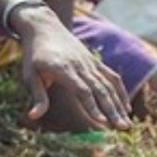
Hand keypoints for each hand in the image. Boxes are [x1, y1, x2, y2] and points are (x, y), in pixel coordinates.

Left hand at [13, 5, 131, 128]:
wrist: (44, 27)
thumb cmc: (34, 54)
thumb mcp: (29, 74)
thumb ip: (37, 95)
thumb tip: (33, 117)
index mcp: (62, 68)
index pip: (81, 89)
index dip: (92, 106)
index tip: (102, 122)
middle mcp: (79, 65)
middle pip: (99, 89)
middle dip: (112, 110)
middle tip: (123, 129)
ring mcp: (89, 62)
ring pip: (108, 85)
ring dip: (119, 105)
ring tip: (127, 124)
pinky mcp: (95, 61)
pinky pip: (111, 77)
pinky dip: (120, 92)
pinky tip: (126, 108)